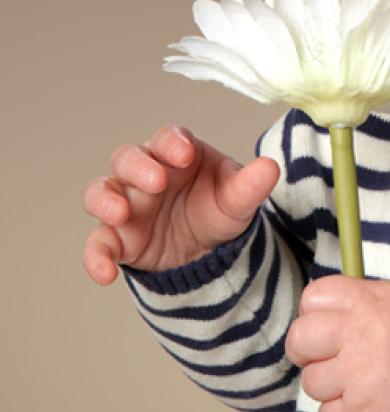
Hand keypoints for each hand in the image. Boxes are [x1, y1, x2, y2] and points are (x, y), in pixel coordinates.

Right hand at [82, 124, 279, 284]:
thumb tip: (271, 167)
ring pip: (101, 191)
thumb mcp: (238, 199)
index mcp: (177, 155)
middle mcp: (147, 175)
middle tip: (157, 181)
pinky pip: (98, 244)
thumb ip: (250, 185)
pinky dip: (96, 258)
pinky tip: (105, 273)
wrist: (209, 251)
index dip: (172, 142)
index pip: (168, 138)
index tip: (184, 154)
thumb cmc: (218, 208)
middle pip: (128, 158)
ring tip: (120, 213)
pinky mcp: (119, 239)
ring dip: (106, 200)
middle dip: (139, 167)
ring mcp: (128, 205)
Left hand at [285, 275, 389, 411]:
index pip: (315, 297)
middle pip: (300, 339)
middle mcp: (360, 334)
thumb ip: (366, 300)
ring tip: (364, 383)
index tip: (324, 326)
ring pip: (313, 381)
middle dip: (306, 351)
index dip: (314, 313)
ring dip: (333, 387)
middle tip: (326, 358)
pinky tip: (371, 404)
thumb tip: (327, 305)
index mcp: (371, 302)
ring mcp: (358, 375)